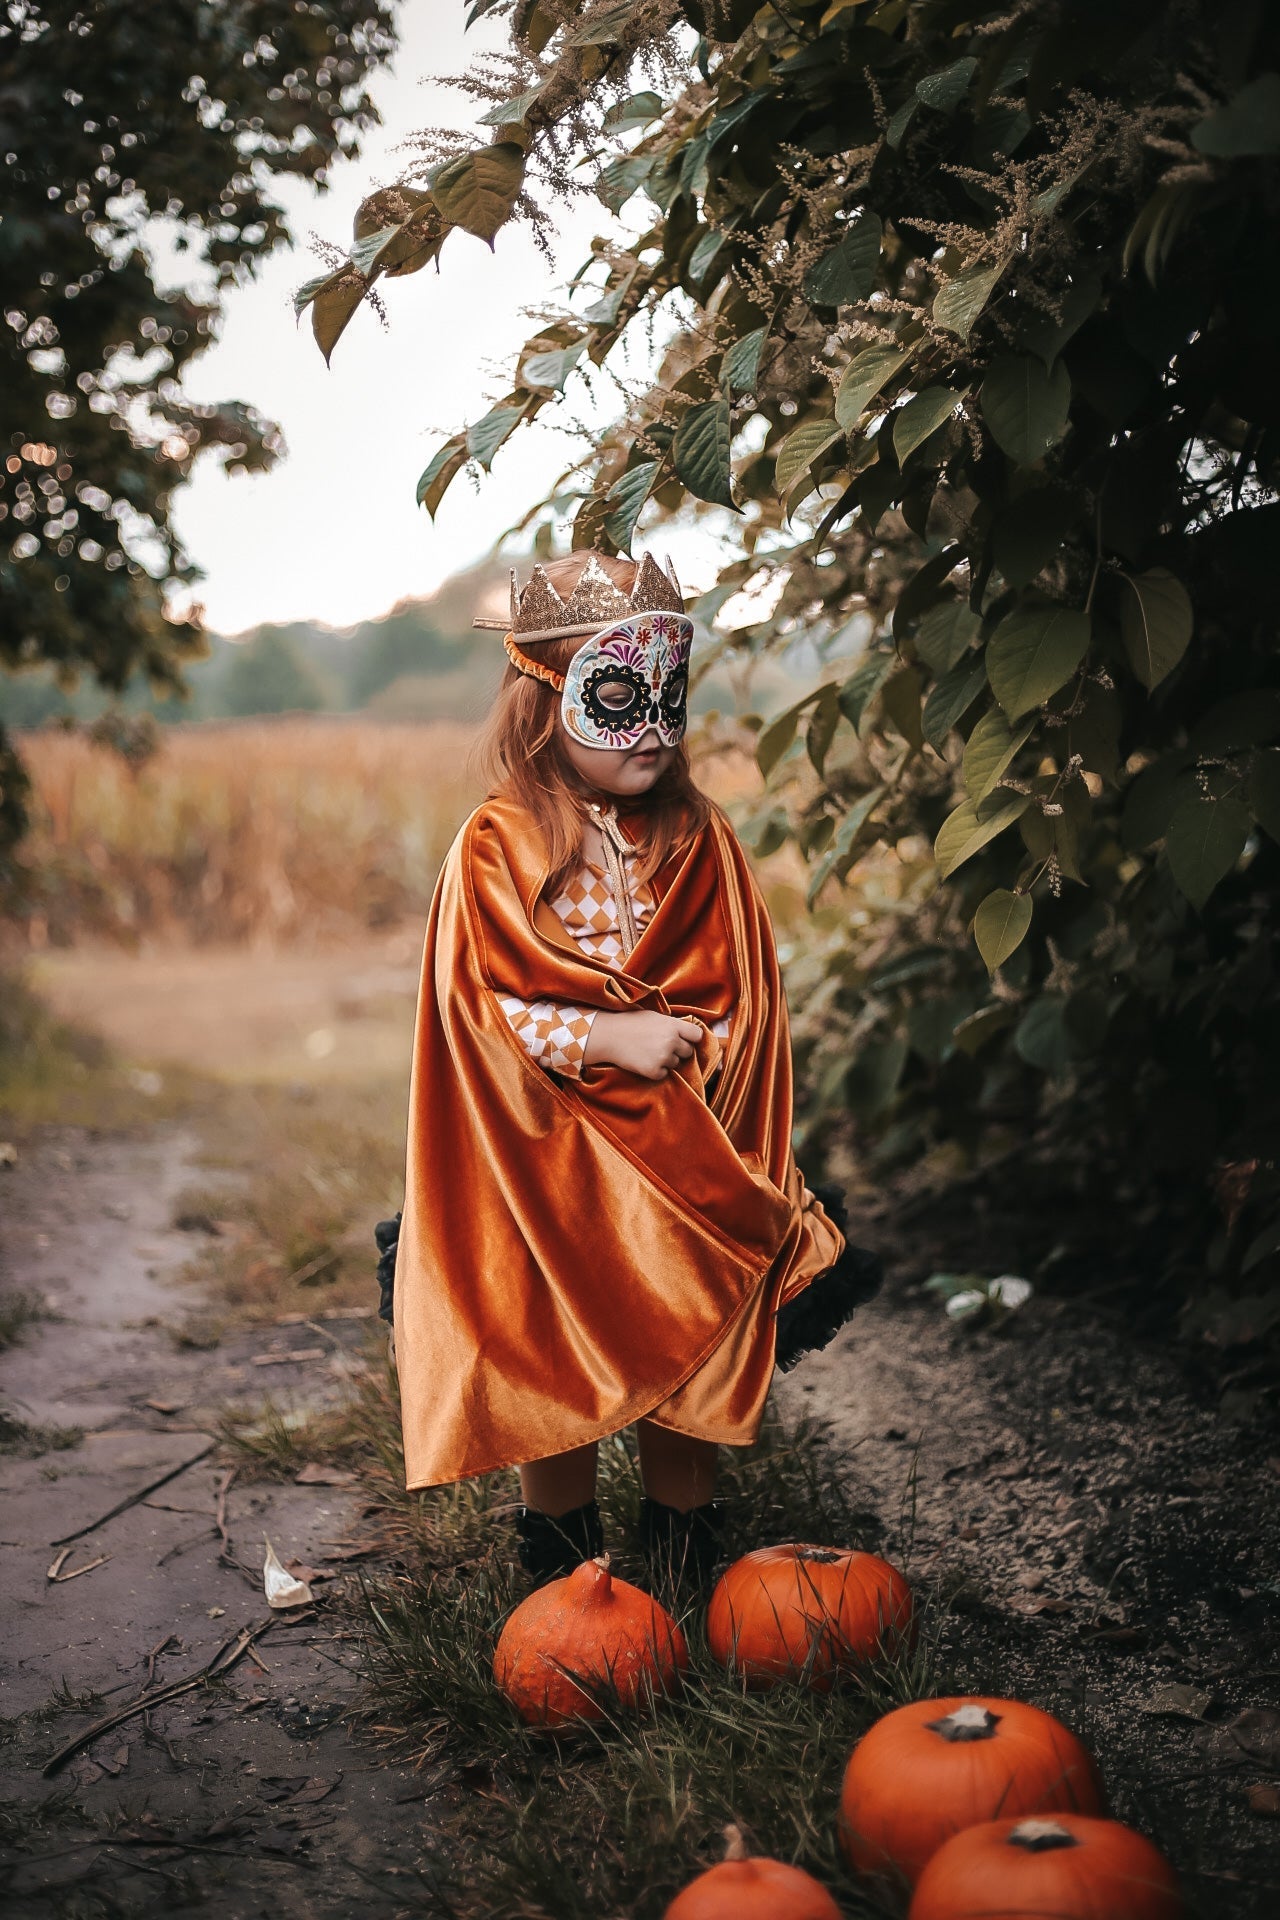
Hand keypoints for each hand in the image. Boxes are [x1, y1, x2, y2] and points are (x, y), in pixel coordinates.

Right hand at [583, 1010, 704, 1081]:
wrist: (608, 1036)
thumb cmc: (631, 1023)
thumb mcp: (655, 1017)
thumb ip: (673, 1025)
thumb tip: (688, 1033)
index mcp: (673, 1026)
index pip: (697, 1035)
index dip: (691, 1038)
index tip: (684, 1039)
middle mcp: (671, 1041)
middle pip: (688, 1051)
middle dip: (678, 1050)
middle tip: (661, 1045)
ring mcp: (663, 1057)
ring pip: (675, 1063)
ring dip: (666, 1060)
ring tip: (648, 1051)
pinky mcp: (654, 1071)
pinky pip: (664, 1074)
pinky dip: (656, 1070)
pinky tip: (644, 1060)